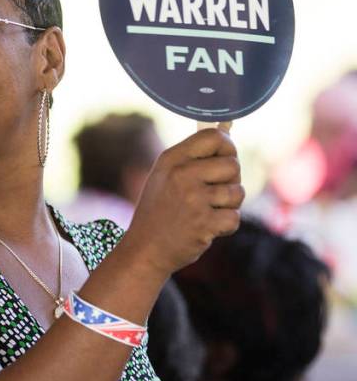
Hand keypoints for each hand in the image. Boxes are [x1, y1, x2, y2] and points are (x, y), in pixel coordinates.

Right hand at [124, 127, 243, 275]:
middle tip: (212, 194)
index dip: (227, 147)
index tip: (224, 159)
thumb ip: (194, 156)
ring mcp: (193, 199)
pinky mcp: (204, 223)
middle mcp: (181, 175)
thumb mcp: (165, 176)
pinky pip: (234, 217)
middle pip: (232, 164)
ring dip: (228, 206)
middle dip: (230, 180)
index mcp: (171, 159)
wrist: (144, 250)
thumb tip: (227, 130)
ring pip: (237, 192)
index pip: (214, 138)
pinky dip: (225, 226)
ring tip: (206, 213)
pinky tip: (206, 228)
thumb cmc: (159, 211)